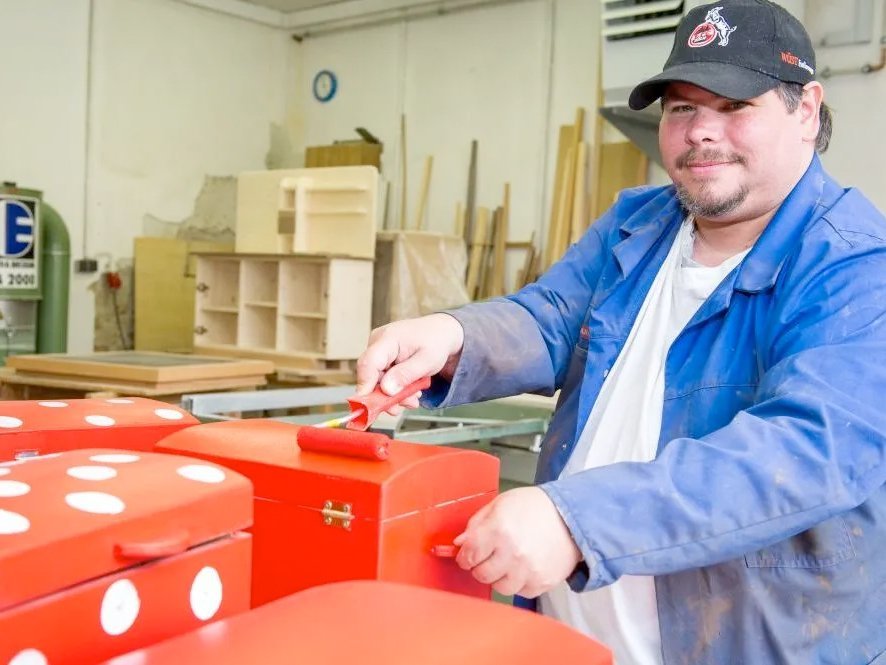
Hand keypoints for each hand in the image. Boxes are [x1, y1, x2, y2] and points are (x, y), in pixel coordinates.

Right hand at [355, 314, 464, 412]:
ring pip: (377, 381)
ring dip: (395, 395)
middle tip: (407, 403)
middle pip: (371, 376)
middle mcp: (378, 343)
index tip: (371, 405)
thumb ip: (405, 374)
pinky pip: (383, 379)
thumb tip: (386, 389)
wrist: (441, 333)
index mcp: (388, 338)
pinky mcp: (381, 360)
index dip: (366, 385)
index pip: (368, 363)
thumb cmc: (436, 341)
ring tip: (414, 397)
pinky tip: (410, 391)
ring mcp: (378, 352)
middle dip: (388, 395)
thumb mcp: (427, 361)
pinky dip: (396, 389)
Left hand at [454, 487, 581, 597]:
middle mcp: (513, 553)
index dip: (464, 556)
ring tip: (508, 561)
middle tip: (489, 556)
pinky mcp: (542, 582)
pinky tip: (524, 566)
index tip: (467, 555)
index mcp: (499, 530)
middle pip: (481, 574)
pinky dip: (519, 582)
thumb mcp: (501, 504)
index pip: (469, 555)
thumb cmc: (535, 507)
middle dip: (480, 565)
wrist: (570, 516)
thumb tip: (459, 543)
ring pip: (500, 587)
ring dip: (499, 577)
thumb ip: (476, 523)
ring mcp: (528, 571)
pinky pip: (520, 592)